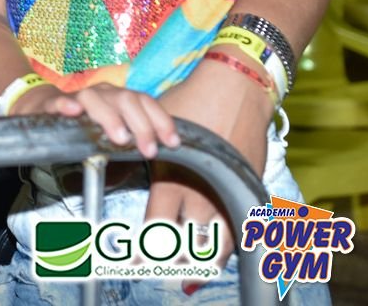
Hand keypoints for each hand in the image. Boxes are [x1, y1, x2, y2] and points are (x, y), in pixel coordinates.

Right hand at [10, 82, 180, 158]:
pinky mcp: (52, 104)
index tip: (173, 143)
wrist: (43, 108)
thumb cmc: (86, 124)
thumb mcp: (114, 134)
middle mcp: (103, 94)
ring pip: (95, 98)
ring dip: (110, 117)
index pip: (146, 102)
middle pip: (126, 99)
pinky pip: (59, 101)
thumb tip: (160, 156)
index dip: (162, 120)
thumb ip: (133, 141)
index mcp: (120, 99)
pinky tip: (73, 112)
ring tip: (120, 138)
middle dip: (142, 125)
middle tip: (149, 151)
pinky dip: (66, 105)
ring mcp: (78, 97)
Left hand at [147, 54, 274, 264]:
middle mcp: (200, 193)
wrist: (236, 89)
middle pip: (187, 243)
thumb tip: (120, 157)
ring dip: (204, 264)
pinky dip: (230, 245)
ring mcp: (226, 193)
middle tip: (163, 276)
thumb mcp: (154, 126)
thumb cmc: (190, 101)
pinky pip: (241, 227)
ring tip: (190, 279)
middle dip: (173, 263)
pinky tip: (220, 255)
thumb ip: (141, 150)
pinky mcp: (247, 187)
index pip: (157, 227)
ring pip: (218, 243)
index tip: (136, 261)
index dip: (146, 248)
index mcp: (172, 179)